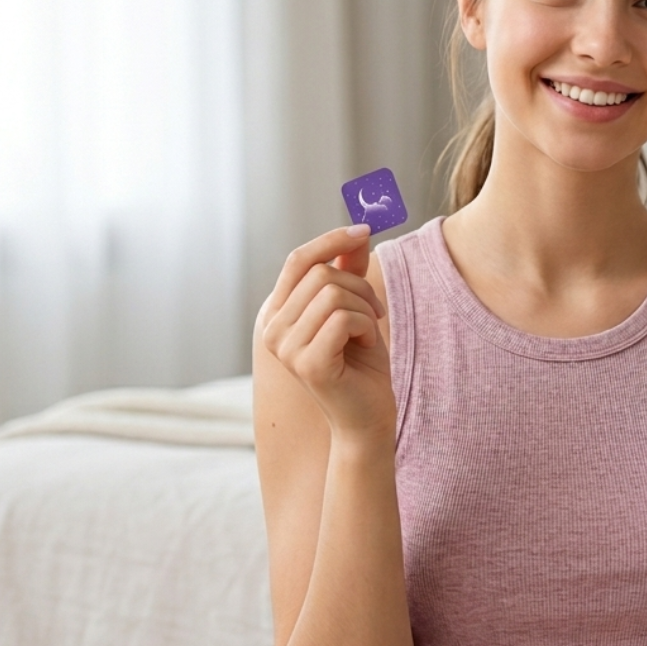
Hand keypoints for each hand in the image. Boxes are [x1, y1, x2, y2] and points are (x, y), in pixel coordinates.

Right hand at [256, 224, 394, 437]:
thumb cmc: (361, 363)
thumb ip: (349, 272)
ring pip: (334, 293)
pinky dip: (366, 326)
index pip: (298, 260)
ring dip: (364, 308)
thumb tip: (357, 231)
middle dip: (359, 286)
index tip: (365, 229)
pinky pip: (344, 318)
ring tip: (367, 331)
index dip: (331, 239)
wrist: (366, 416)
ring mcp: (285, 347)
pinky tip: (365, 345)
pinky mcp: (307, 363)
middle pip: (321, 274)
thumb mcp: (356, 308)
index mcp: (278, 313)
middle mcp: (272, 329)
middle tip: (373, 311)